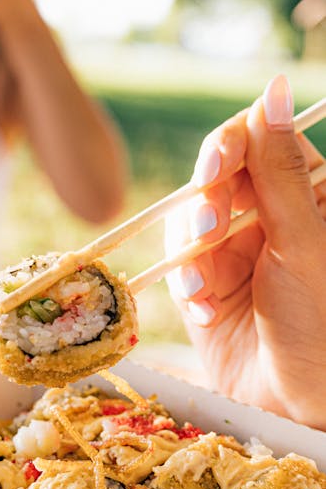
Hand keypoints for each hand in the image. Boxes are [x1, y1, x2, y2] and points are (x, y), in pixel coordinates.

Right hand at [165, 75, 325, 429]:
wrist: (294, 400)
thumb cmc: (318, 321)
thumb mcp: (303, 241)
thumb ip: (279, 169)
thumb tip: (274, 88)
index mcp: (302, 195)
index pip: (254, 142)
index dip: (229, 145)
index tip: (216, 166)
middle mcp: (263, 217)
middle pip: (213, 179)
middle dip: (205, 204)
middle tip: (208, 226)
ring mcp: (230, 251)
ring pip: (187, 223)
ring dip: (191, 253)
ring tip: (204, 288)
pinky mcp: (203, 285)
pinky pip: (178, 266)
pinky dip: (187, 288)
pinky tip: (207, 312)